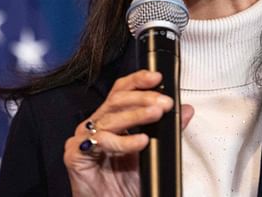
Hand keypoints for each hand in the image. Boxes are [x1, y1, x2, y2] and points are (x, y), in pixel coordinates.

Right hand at [63, 70, 194, 196]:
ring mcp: (84, 139)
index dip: (138, 81)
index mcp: (111, 119)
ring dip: (137, 114)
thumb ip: (168, 131)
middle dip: (143, 97)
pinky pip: (101, 142)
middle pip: (117, 99)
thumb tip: (186, 111)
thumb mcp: (152, 153)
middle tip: (164, 102)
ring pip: (111, 117)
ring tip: (157, 115)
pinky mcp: (76, 155)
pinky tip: (141, 141)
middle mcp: (97, 125)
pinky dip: (124, 141)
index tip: (157, 78)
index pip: (122, 91)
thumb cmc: (125, 184)